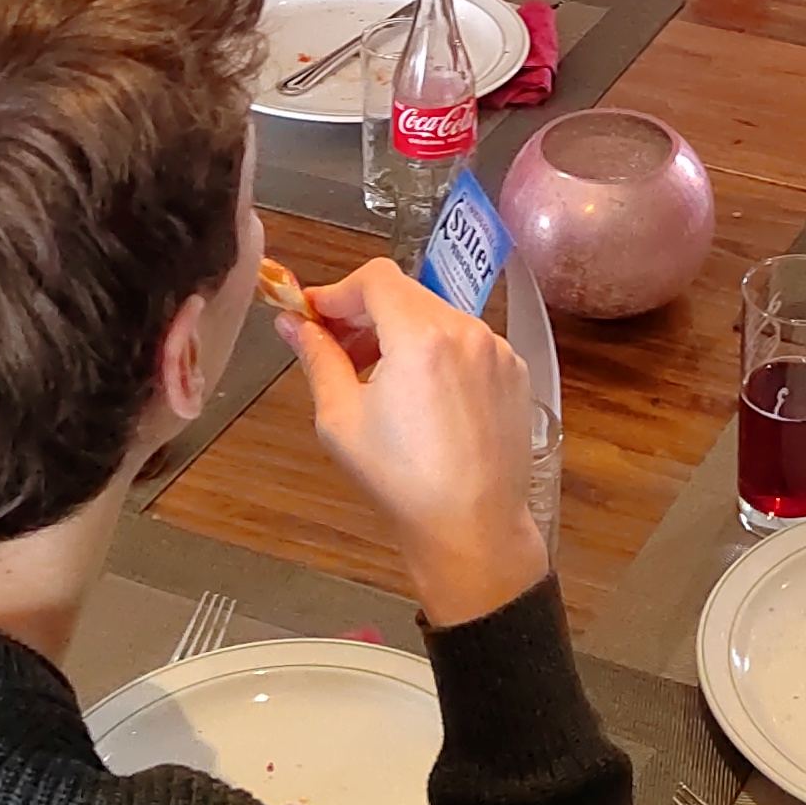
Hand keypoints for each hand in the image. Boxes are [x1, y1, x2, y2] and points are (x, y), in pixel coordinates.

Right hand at [285, 262, 549, 626]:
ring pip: (437, 316)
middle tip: (335, 348)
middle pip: (406, 294)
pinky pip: (466, 342)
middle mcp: (467, 330)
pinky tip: (420, 395)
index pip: (375, 278)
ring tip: (377, 377)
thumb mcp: (341, 418)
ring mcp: (497, 349)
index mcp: (422, 336)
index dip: (338, 290)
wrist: (472, 527)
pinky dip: (437, 352)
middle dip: (365, 313)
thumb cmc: (400, 480)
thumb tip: (291, 323)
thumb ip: (317, 358)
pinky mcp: (514, 370)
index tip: (314, 315)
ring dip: (401, 332)